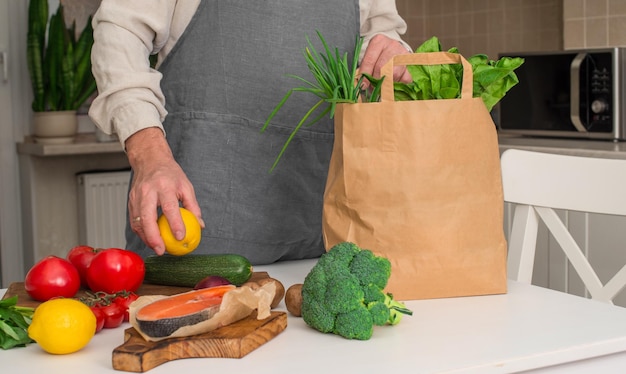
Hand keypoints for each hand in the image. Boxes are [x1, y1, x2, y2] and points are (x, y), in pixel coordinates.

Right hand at [125, 127, 203, 254]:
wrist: (150, 160)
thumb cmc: (170, 174)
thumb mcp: (186, 186)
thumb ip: (193, 206)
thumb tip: (200, 225)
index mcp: (164, 185)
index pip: (169, 207)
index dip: (175, 223)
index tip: (181, 237)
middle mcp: (148, 191)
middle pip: (147, 217)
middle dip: (153, 236)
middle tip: (162, 250)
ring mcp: (136, 196)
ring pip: (138, 221)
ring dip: (146, 237)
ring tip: (156, 248)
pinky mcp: (130, 201)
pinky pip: (134, 220)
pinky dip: (141, 232)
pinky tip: (149, 239)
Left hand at [359, 34, 411, 84]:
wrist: (391, 48)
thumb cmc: (377, 54)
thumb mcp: (369, 57)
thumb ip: (365, 69)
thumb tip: (364, 85)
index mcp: (378, 41)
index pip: (370, 60)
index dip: (366, 74)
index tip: (363, 85)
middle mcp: (392, 45)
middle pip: (382, 67)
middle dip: (376, 80)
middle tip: (373, 87)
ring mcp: (402, 53)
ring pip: (394, 73)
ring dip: (387, 83)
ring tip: (382, 86)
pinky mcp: (410, 63)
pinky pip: (406, 77)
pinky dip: (399, 83)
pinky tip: (394, 82)